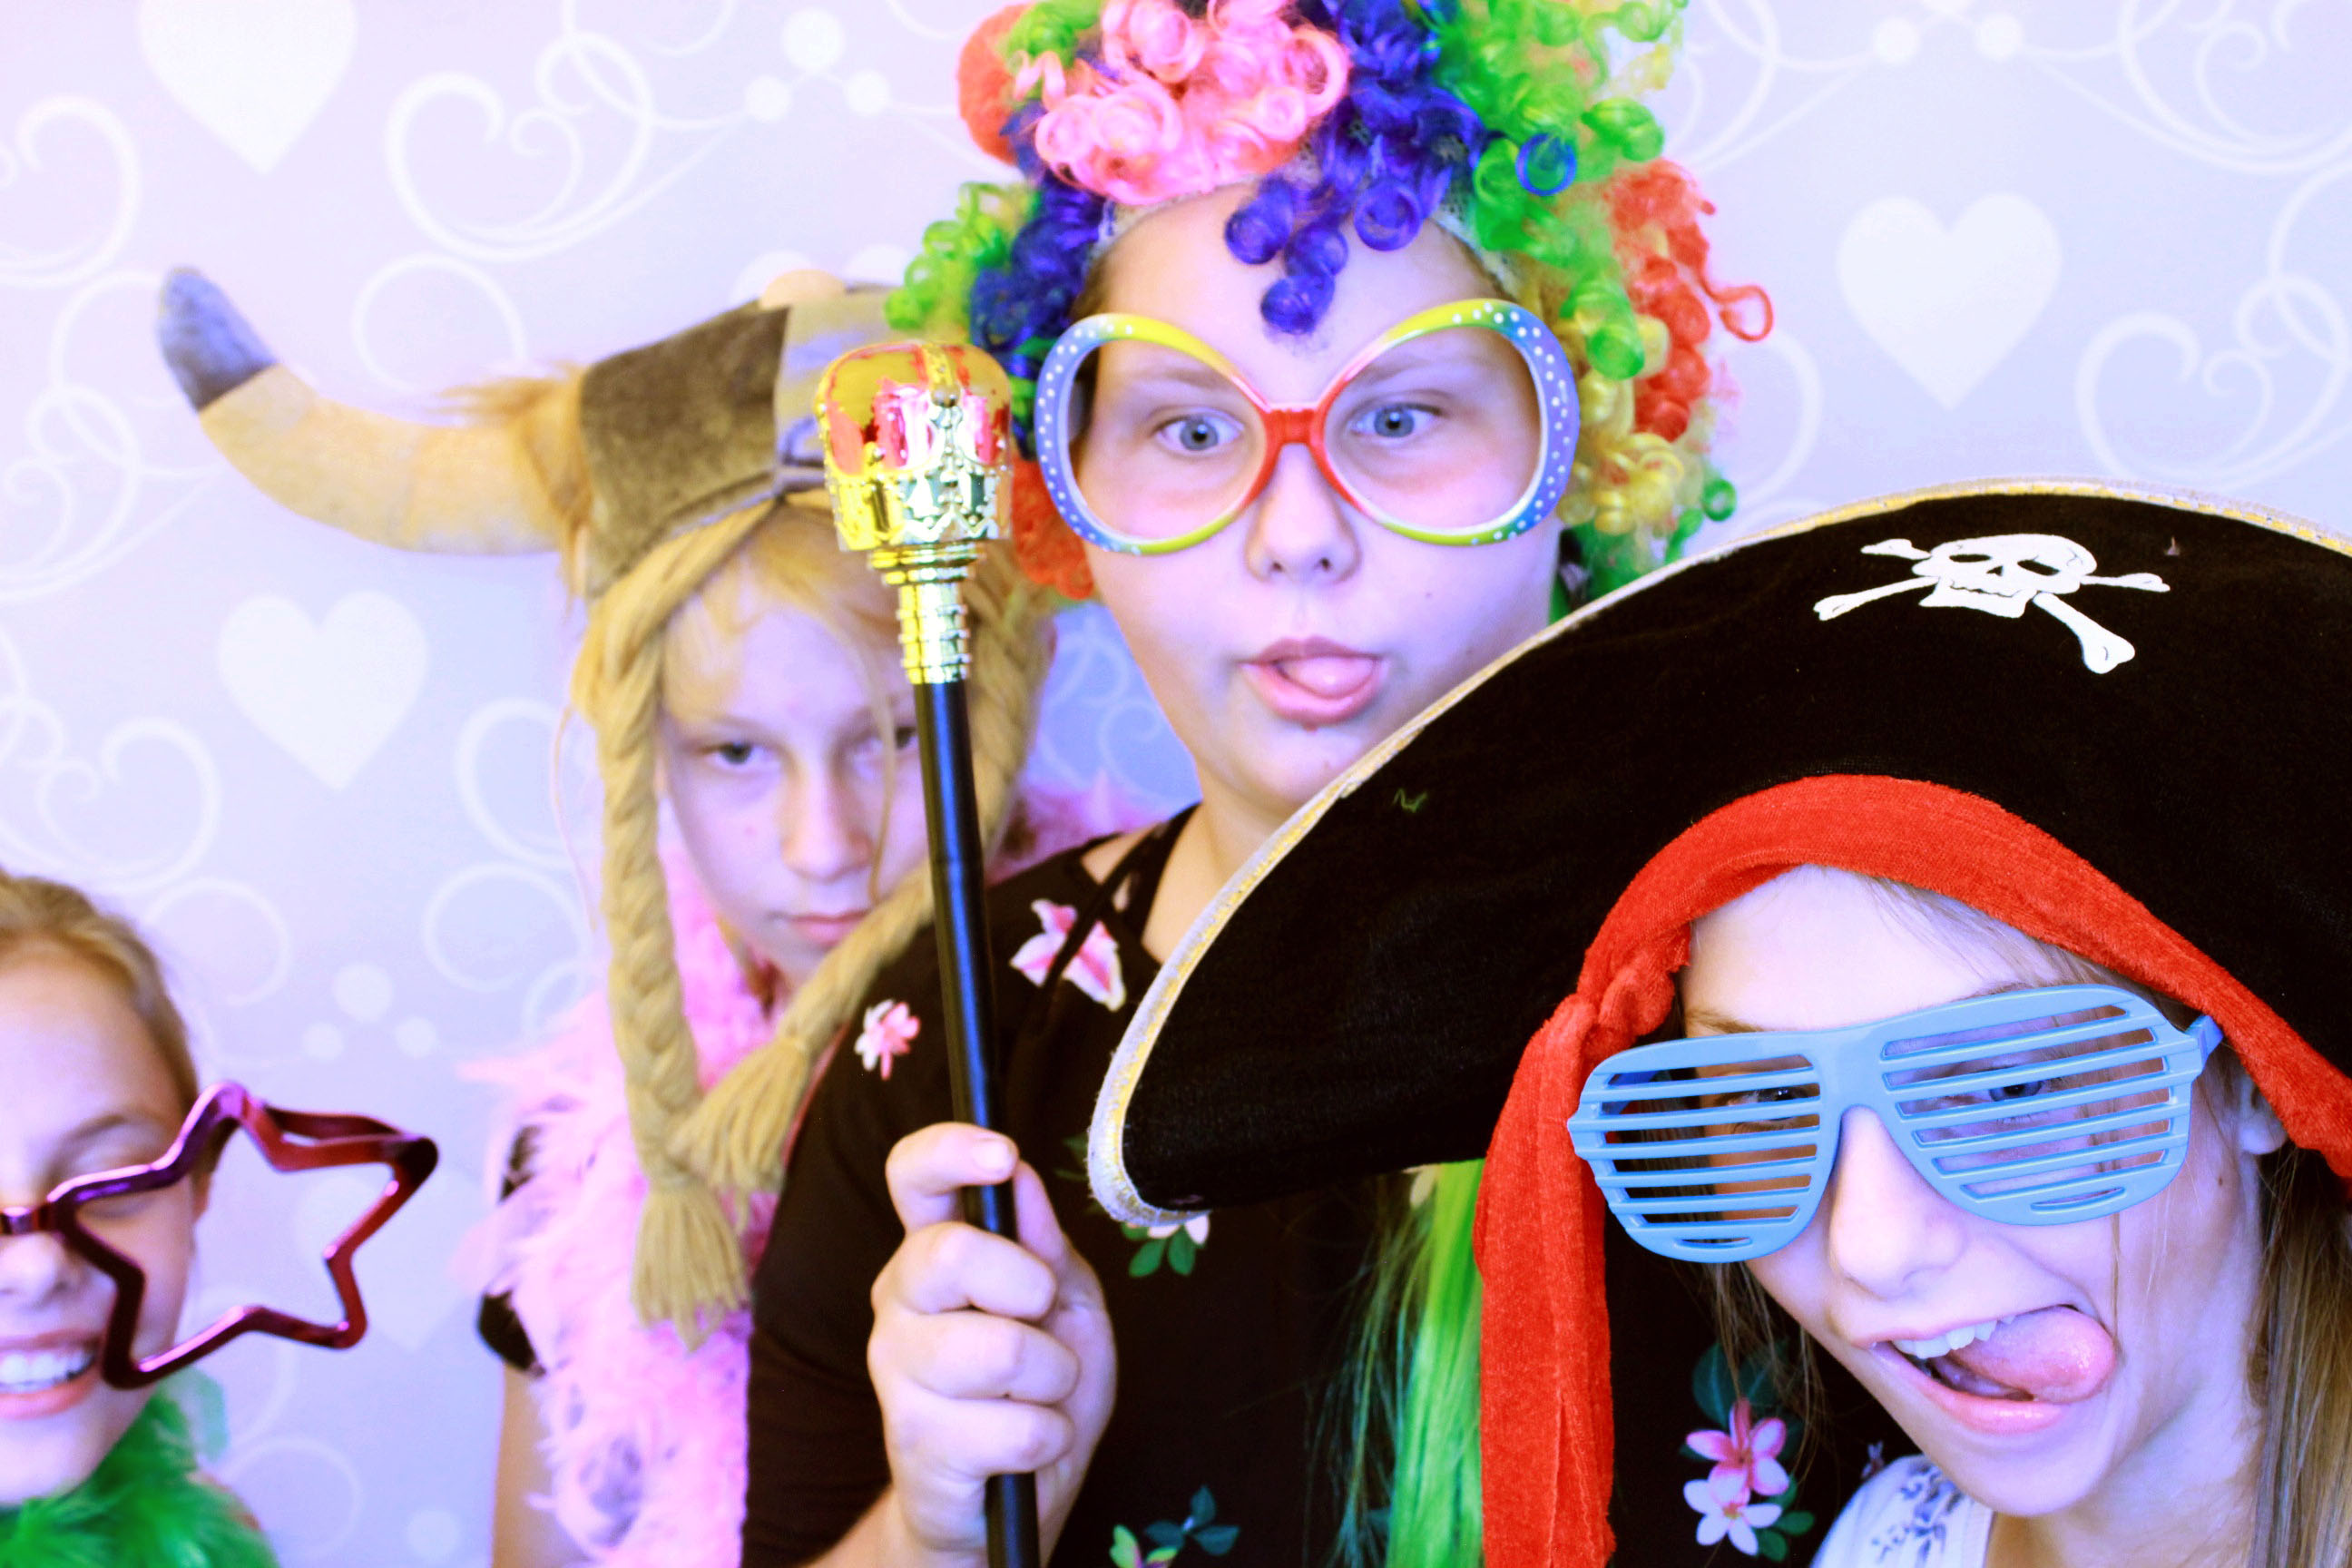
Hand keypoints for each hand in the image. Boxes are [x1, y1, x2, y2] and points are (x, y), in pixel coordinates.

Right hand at [866, 1123, 1115, 1566]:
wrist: (1004, 1504)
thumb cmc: (1037, 1391)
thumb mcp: (1066, 1307)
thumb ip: (1047, 1247)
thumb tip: (1023, 1180)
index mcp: (934, 1252)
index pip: (913, 1176)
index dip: (950, 1151)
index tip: (1002, 1154)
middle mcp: (898, 1301)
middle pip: (949, 1254)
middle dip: (1026, 1287)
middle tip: (1038, 1320)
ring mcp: (896, 1372)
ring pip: (1001, 1351)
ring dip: (1053, 1378)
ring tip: (1038, 1395)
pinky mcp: (915, 1443)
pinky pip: (1021, 1428)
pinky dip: (1049, 1438)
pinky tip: (1023, 1447)